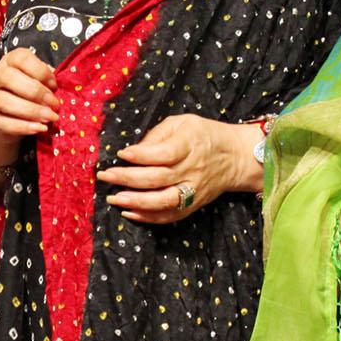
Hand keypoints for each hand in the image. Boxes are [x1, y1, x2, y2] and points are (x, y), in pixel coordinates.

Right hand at [0, 48, 58, 166]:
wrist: (6, 120)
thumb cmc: (26, 95)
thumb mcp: (37, 82)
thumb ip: (47, 79)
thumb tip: (60, 83)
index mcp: (10, 62)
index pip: (21, 59)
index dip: (40, 71)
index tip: (55, 85)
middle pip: (9, 77)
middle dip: (36, 91)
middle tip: (54, 103)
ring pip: (4, 101)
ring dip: (31, 110)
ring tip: (50, 117)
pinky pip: (3, 122)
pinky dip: (23, 126)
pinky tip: (40, 128)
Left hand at [96, 113, 250, 223]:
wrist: (235, 157)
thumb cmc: (203, 135)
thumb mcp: (183, 123)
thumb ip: (158, 135)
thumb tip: (133, 152)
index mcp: (190, 144)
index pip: (164, 153)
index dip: (141, 155)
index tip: (121, 154)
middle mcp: (192, 169)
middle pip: (159, 178)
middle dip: (128, 179)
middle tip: (105, 176)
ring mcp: (194, 190)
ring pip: (164, 201)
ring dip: (136, 202)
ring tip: (114, 199)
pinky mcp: (194, 204)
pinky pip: (170, 215)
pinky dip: (149, 217)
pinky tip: (129, 212)